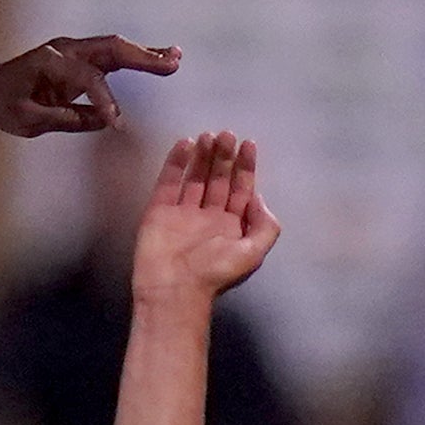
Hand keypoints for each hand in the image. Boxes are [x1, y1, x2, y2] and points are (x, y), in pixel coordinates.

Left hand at [0, 34, 179, 135]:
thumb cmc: (2, 105)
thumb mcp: (27, 121)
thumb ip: (66, 119)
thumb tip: (105, 121)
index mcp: (50, 63)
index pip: (88, 78)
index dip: (104, 100)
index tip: (116, 124)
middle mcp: (65, 49)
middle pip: (110, 49)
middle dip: (142, 58)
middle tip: (172, 65)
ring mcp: (73, 50)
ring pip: (115, 48)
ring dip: (145, 54)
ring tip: (175, 59)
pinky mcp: (79, 58)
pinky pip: (112, 55)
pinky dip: (136, 57)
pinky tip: (161, 59)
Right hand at [132, 133, 279, 301]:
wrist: (174, 290)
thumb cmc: (215, 274)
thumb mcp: (253, 254)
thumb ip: (265, 226)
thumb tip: (258, 197)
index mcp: (231, 226)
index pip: (241, 189)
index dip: (246, 167)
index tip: (248, 144)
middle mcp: (208, 217)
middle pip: (219, 179)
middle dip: (224, 157)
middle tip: (227, 134)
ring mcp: (183, 213)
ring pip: (195, 177)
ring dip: (203, 156)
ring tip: (208, 135)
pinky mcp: (160, 211)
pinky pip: (169, 182)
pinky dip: (176, 162)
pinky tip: (185, 144)